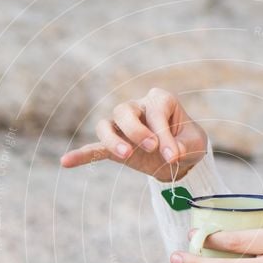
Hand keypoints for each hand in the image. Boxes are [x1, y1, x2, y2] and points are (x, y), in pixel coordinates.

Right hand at [60, 87, 207, 181]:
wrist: (180, 157)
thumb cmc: (188, 142)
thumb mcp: (195, 143)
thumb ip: (185, 146)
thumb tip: (171, 154)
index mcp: (160, 100)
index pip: (155, 113)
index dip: (164, 135)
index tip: (173, 156)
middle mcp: (138, 108)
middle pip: (123, 110)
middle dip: (135, 129)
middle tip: (151, 148)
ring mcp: (123, 127)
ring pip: (106, 125)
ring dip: (113, 140)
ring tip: (126, 155)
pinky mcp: (115, 146)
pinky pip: (95, 148)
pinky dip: (82, 155)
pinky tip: (66, 162)